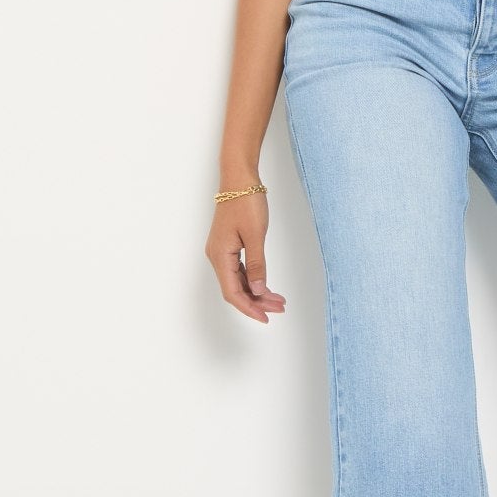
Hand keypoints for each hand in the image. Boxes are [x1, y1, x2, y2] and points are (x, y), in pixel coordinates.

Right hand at [207, 188, 286, 322]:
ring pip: (238, 280)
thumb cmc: (245, 202)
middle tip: (279, 308)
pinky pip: (239, 270)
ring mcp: (222, 251)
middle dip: (257, 301)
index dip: (249, 308)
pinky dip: (253, 279)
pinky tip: (266, 285)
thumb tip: (257, 289)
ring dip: (257, 291)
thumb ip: (257, 264)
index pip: (232, 292)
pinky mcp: (229, 245)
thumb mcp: (255, 235)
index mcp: (220, 256)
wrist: (239, 179)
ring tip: (278, 299)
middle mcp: (217, 256)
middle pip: (235, 289)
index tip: (265, 317)